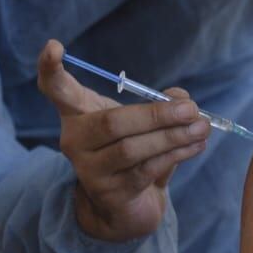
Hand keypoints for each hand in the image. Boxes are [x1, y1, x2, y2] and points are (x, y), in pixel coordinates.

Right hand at [37, 40, 209, 241]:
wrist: (123, 206)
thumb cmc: (130, 150)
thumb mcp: (140, 121)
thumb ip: (160, 103)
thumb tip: (182, 99)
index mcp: (77, 114)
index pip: (57, 89)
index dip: (51, 69)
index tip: (54, 45)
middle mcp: (75, 141)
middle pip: (112, 123)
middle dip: (156, 115)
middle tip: (191, 109)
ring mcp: (89, 170)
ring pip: (132, 149)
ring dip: (173, 137)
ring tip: (201, 127)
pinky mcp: (110, 194)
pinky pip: (146, 170)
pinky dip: (175, 155)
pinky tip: (196, 145)